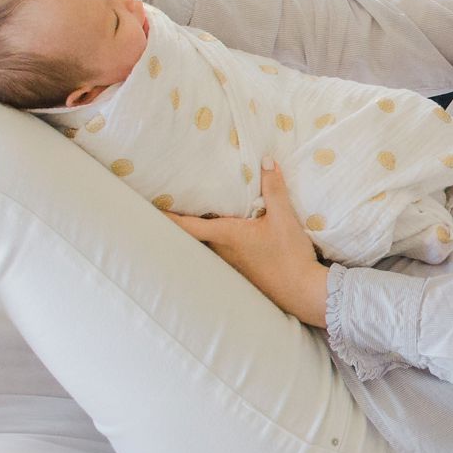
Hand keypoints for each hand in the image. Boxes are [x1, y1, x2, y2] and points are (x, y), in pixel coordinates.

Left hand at [167, 157, 329, 327]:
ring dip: (204, 230)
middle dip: (185, 220)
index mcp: (227, 235)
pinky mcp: (245, 271)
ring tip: (200, 213)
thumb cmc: (290, 255)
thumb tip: (265, 160)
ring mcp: (233, 264)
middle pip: (196, 234)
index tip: (149, 208)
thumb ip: (274, 188)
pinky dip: (220, 240)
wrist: (303, 291)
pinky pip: (224, 251)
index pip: (189, 225)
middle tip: (174, 202)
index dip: (168, 216)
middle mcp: (223, 251)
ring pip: (210, 243)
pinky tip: (232, 234)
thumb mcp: (284, 217)